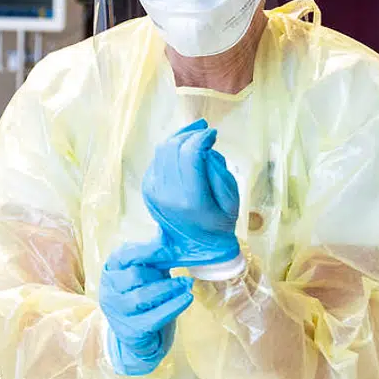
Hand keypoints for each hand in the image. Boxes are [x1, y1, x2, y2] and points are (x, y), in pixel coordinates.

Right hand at [100, 240, 193, 375]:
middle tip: (179, 274)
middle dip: (159, 274)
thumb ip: (155, 254)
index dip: (146, 251)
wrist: (138, 335)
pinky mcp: (131, 331)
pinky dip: (174, 306)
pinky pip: (154, 316)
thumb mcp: (148, 272)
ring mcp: (118, 312)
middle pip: (134, 275)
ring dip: (169, 288)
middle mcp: (109, 290)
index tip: (168, 250)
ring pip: (142, 296)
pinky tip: (187, 298)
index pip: (124, 255)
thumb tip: (168, 232)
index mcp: (111, 270)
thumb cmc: (144, 295)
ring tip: (186, 284)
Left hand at [142, 119, 240, 266]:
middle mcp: (167, 194)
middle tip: (204, 131)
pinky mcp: (148, 190)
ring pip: (161, 151)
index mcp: (190, 199)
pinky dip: (170, 150)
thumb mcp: (231, 200)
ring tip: (195, 134)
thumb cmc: (219, 222)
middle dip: (189, 134)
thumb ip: (219, 172)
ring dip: (178, 138)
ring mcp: (154, 192)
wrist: (197, 247)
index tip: (213, 134)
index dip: (201, 138)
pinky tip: (183, 149)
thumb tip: (205, 149)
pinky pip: (157, 160)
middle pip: (173, 148)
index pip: (190, 154)